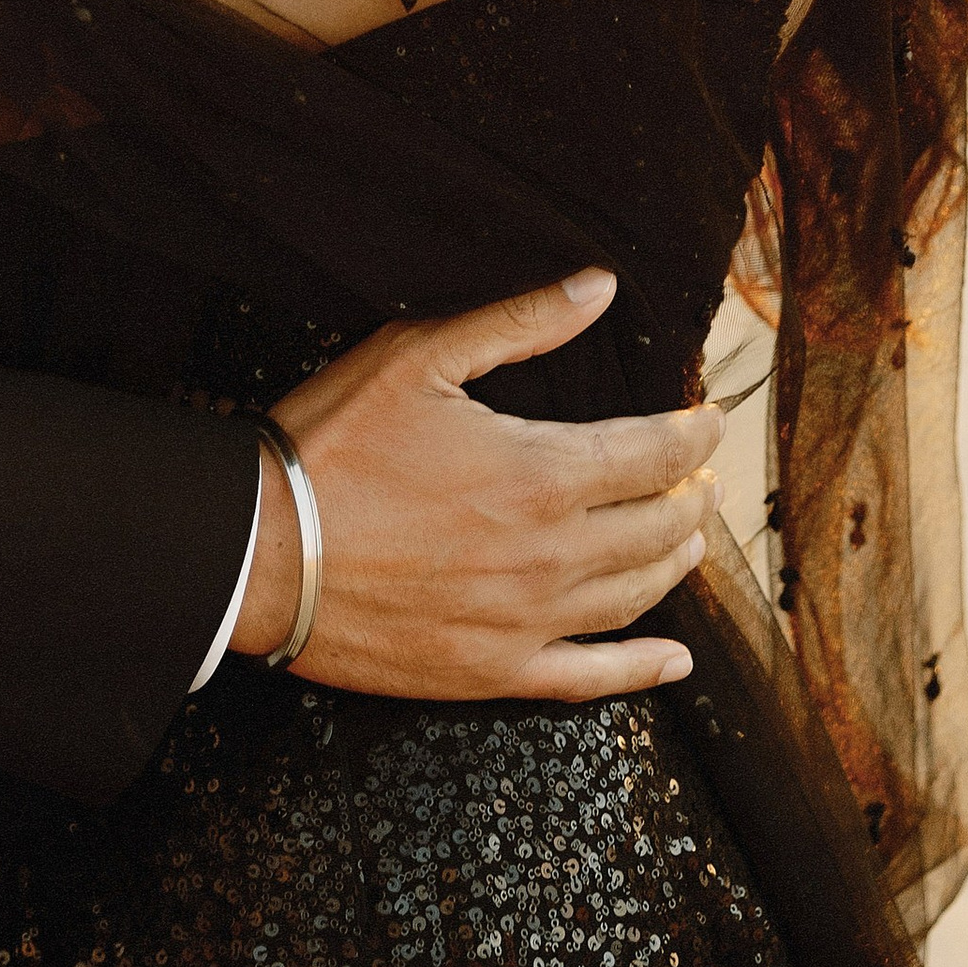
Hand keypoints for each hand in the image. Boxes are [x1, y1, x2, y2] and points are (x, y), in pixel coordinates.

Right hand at [230, 271, 720, 700]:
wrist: (259, 550)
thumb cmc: (333, 443)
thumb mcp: (418, 356)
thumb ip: (519, 322)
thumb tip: (600, 288)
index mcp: (542, 473)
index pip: (655, 454)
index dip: (693, 433)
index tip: (708, 418)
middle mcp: (551, 554)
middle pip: (658, 527)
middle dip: (691, 494)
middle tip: (702, 474)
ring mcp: (527, 621)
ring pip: (636, 595)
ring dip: (676, 563)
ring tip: (689, 538)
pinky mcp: (493, 670)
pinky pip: (590, 678)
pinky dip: (642, 670)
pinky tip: (672, 661)